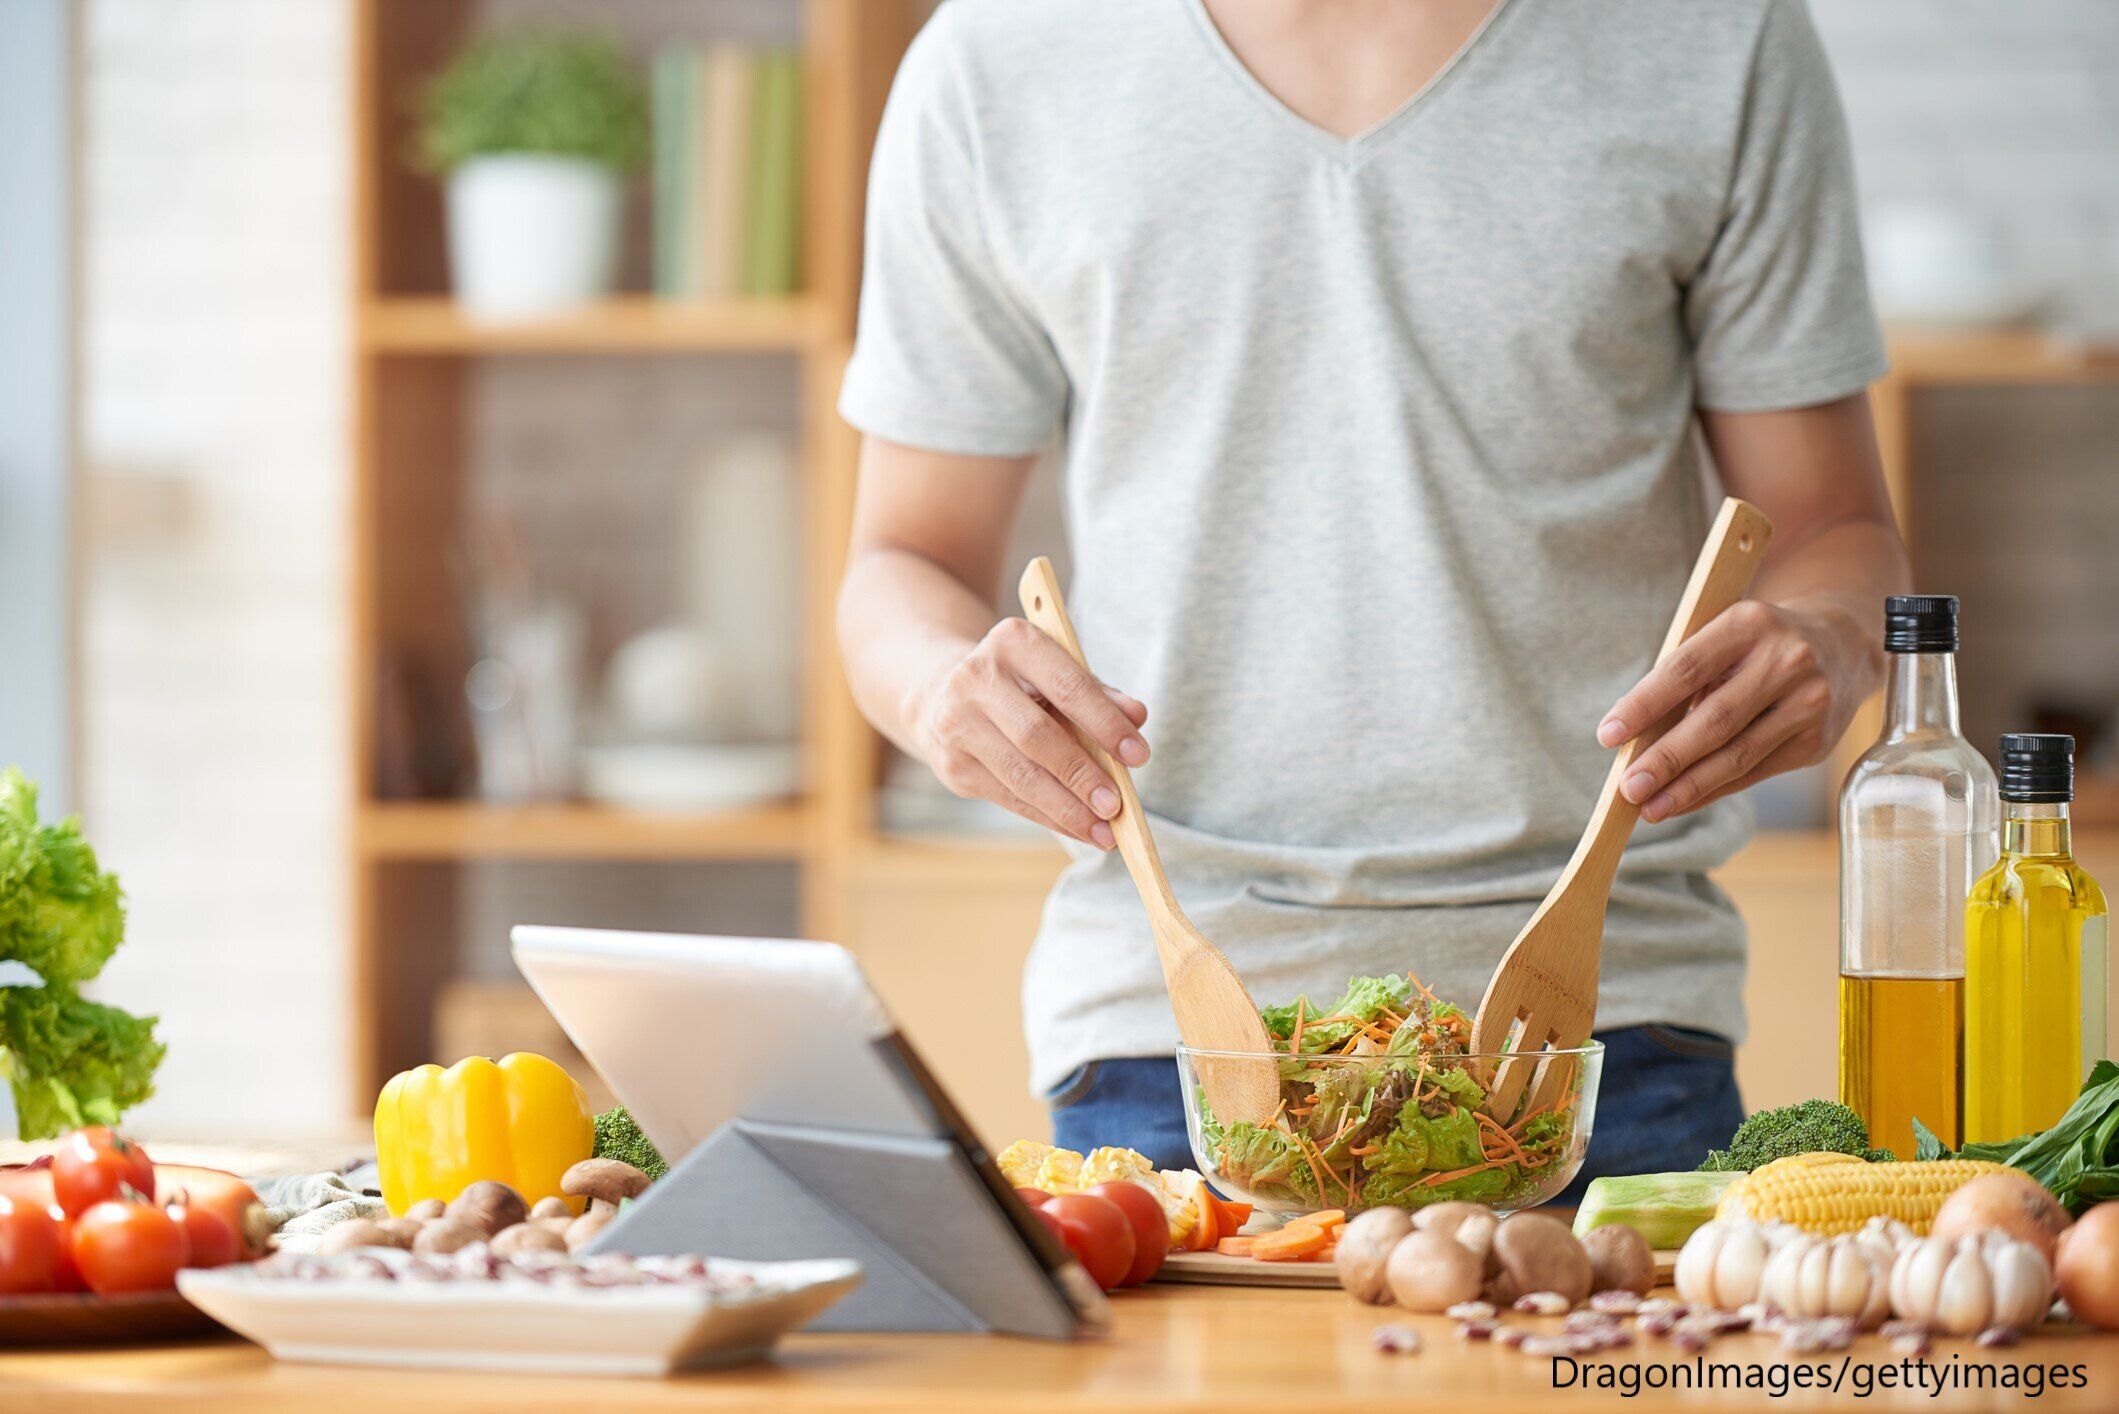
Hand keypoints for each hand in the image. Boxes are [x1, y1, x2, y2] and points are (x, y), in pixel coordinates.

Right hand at [910, 618, 1149, 848]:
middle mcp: (977, 679)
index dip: (1105, 724)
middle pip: (1037, 736)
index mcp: (1014, 642)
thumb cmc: (1022, 685)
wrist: (945, 693)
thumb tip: (1137, 718)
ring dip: (1066, 809)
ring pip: (1020, 775)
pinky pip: (1008, 798)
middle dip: (1082, 775)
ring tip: (1104, 831)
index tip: (1138, 756)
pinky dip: (1048, 817)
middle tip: (1117, 805)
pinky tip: (1077, 828)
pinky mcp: (952, 764)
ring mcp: (957, 724)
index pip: (1068, 686)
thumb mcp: (1060, 674)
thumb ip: (1101, 695)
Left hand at [1596, 598, 1876, 822]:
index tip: (1608, 735)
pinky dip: (1713, 790)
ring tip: (1648, 807)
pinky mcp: (1817, 741)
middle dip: (1666, 759)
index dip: (1644, 704)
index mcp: (1748, 623)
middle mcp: (1786, 660)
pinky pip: (1755, 772)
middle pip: (1714, 720)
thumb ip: (1682, 680)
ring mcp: (1809, 702)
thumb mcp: (1722, 640)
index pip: (1685, 669)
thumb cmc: (1755, 646)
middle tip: (1627, 787)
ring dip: (1688, 787)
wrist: (1841, 646)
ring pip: (1738, 754)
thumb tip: (1633, 742)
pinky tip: (1682, 801)